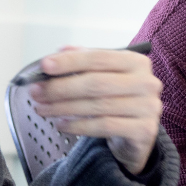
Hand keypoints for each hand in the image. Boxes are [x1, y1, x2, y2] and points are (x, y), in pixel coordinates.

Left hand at [29, 46, 161, 174]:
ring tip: (42, 108)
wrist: (139, 134)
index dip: (70, 61)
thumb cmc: (118, 100)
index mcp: (137, 62)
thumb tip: (60, 51)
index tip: (45, 66)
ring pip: (97, 105)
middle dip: (61, 87)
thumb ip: (86, 61)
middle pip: (96, 83)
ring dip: (63, 108)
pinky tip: (61, 124)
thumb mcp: (105, 76)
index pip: (99, 57)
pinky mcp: (144, 130)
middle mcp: (147, 82)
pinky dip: (78, 125)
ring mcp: (149, 107)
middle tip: (37, 92)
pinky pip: (103, 126)